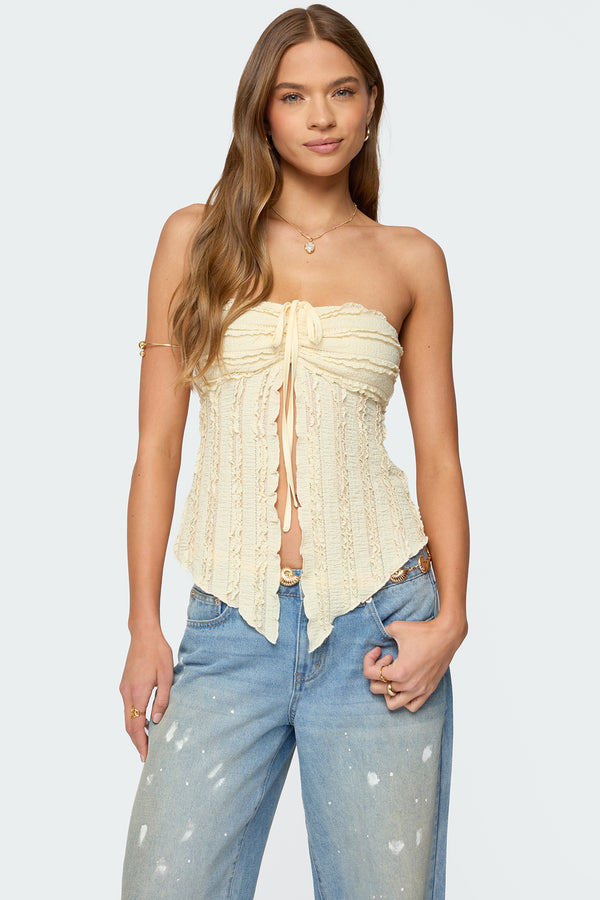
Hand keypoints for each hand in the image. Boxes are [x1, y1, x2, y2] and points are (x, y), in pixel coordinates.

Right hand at [119, 629, 172, 760]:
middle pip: (128, 725)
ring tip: (147, 743)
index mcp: (137, 692)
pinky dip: (134, 719)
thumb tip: (157, 721)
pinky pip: (127, 708)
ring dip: (135, 731)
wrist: (143, 634)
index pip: (136, 726)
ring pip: (126, 717)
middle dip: (137, 742)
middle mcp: (126, 693)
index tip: (146, 756)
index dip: (141, 743)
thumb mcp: (166, 675)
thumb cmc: (158, 652)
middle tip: (146, 756)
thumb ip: (162, 699)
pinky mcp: (124, 685)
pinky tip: (144, 723)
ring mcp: (123, 689)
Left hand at [363, 616, 465, 711]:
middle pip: (378, 688)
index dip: (369, 659)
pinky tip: (404, 682)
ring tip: (393, 675)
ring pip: (393, 703)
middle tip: (387, 659)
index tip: (379, 650)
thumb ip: (381, 632)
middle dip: (378, 673)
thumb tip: (376, 635)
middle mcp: (409, 685)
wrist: (447, 635)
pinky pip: (411, 706)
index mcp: (399, 672)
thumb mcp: (396, 628)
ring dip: (387, 690)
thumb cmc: (424, 632)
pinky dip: (403, 699)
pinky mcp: (428, 690)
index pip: (369, 674)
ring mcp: (419, 690)